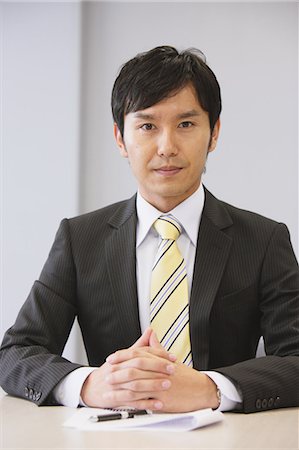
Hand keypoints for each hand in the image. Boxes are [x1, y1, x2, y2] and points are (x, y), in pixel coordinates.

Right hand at [80, 328, 175, 408]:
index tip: (172, 357)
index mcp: (122, 359)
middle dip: (156, 367)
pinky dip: (146, 403)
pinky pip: (132, 402)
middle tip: (172, 369)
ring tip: (167, 384)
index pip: (141, 353)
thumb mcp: (123, 356)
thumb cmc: (110, 371)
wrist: (90, 387)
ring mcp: (117, 386)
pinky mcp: (117, 400)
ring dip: (153, 385)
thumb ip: (139, 345)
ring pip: (136, 385)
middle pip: (138, 367)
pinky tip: (159, 403)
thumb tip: (150, 331)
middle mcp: (119, 371)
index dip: (158, 354)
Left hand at [104, 330, 219, 411]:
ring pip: (137, 384)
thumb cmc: (186, 376)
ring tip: (109, 388)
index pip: (137, 353)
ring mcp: (161, 384)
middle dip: (118, 370)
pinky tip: (122, 402)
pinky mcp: (163, 399)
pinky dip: (132, 401)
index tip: (111, 358)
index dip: (122, 355)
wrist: (201, 389)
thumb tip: (150, 334)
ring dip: (120, 386)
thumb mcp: (170, 359)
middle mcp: (159, 370)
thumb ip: (157, 347)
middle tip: (106, 373)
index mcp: (159, 359)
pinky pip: (145, 400)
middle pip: (134, 368)